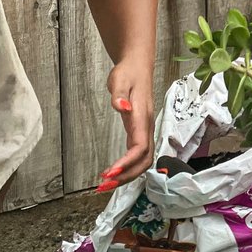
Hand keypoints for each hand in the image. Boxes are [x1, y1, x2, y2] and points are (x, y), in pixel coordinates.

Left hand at [98, 61, 154, 190]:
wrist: (138, 66)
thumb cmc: (128, 73)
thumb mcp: (120, 80)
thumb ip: (119, 94)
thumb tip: (121, 107)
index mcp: (142, 118)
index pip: (139, 147)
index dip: (127, 162)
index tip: (111, 172)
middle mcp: (146, 127)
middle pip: (144, 160)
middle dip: (127, 176)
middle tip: (105, 185)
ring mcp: (144, 131)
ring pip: (142, 161)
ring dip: (127, 175)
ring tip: (107, 183)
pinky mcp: (139, 131)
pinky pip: (137, 155)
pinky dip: (127, 167)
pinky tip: (114, 172)